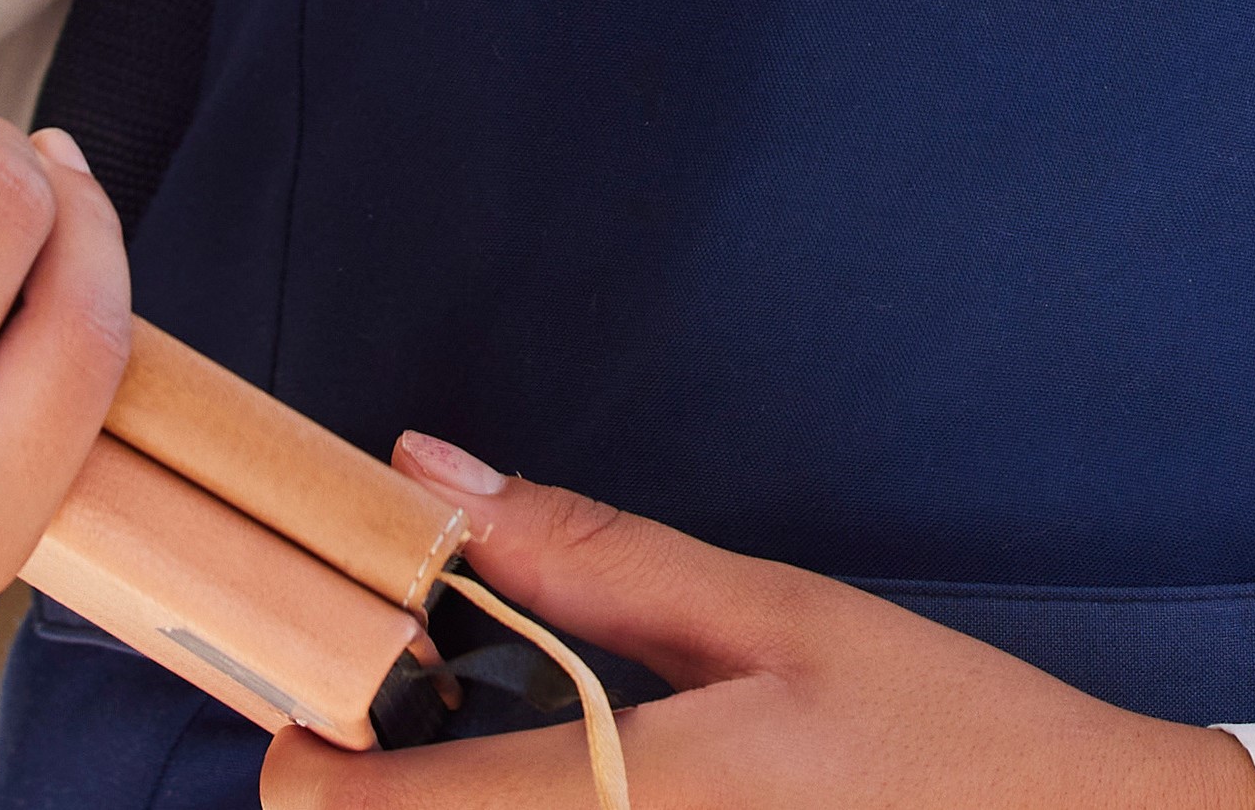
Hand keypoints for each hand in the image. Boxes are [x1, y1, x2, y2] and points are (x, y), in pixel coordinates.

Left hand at [255, 438, 1254, 809]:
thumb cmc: (952, 743)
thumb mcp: (779, 620)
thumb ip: (589, 556)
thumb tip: (425, 477)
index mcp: (630, 809)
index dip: (302, 755)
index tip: (314, 691)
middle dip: (369, 795)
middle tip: (419, 714)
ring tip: (507, 754)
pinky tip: (589, 797)